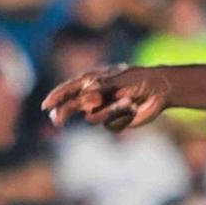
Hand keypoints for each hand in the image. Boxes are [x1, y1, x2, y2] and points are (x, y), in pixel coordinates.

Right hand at [42, 65, 171, 132]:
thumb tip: (85, 98)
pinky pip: (109, 124)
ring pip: (92, 118)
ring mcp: (103, 109)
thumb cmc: (139, 79)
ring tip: (128, 101)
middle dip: (64, 113)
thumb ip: (100, 88)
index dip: (56, 97)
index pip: (68, 89)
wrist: (159, 90)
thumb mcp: (118, 80)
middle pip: (72, 107)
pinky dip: (121, 117)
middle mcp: (94, 96)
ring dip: (110, 111)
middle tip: (57, 121)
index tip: (46, 106)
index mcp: (92, 81)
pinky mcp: (114, 121)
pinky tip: (132, 108)